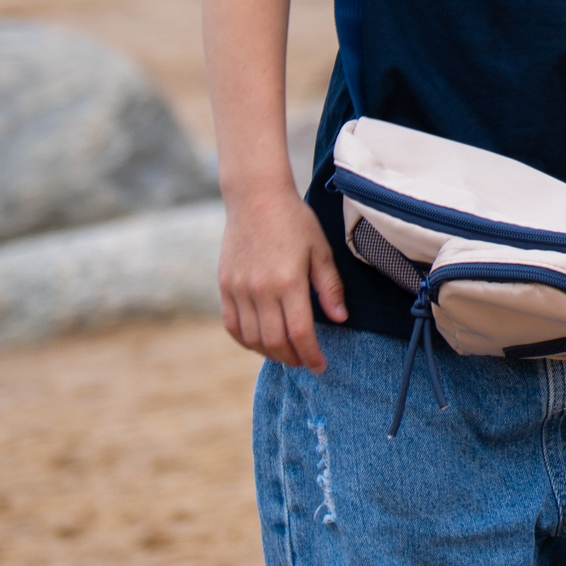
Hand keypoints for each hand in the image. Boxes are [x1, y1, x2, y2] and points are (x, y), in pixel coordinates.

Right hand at [218, 188, 345, 371]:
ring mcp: (238, 289)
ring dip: (270, 353)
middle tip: (306, 362)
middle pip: (274, 341)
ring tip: (287, 354)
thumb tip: (340, 318)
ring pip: (252, 338)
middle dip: (293, 358)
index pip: (299, 332)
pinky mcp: (224, 286)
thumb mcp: (321, 251)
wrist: (256, 199)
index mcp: (288, 281)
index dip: (311, 354)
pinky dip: (246, 340)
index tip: (320, 366)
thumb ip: (330, 287)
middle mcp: (260, 289)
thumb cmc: (295, 222)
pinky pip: (232, 325)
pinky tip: (261, 342)